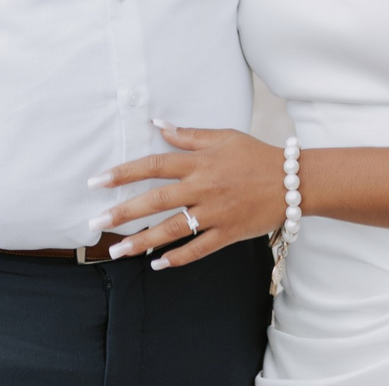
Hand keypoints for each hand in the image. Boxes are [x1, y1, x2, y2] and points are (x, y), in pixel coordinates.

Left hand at [85, 122, 287, 268]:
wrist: (293, 180)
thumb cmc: (255, 155)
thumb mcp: (223, 137)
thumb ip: (188, 135)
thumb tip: (156, 124)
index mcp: (199, 162)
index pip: (153, 166)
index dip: (123, 173)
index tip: (97, 182)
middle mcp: (203, 188)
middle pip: (155, 201)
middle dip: (122, 212)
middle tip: (95, 223)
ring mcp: (215, 213)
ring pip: (172, 230)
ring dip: (141, 241)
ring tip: (116, 251)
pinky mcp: (228, 233)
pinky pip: (198, 249)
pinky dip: (177, 258)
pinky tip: (157, 265)